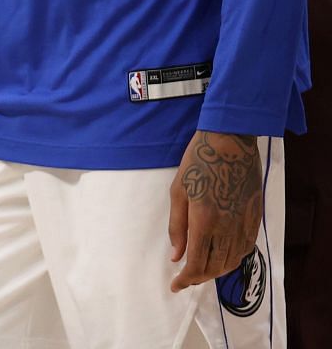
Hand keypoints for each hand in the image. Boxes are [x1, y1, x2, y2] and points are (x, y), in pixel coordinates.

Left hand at [168, 130, 263, 291]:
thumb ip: (177, 227)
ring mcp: (244, 223)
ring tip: (200, 270)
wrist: (230, 143)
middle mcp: (227, 227)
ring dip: (216, 271)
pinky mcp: (254, 218)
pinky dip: (232, 259)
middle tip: (185, 279)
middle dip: (199, 278)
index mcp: (204, 221)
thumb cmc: (197, 163)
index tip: (175, 286)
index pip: (196, 263)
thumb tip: (176, 256)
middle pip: (215, 266)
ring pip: (232, 260)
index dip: (185, 279)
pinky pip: (245, 248)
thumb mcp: (178, 192)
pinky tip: (221, 257)